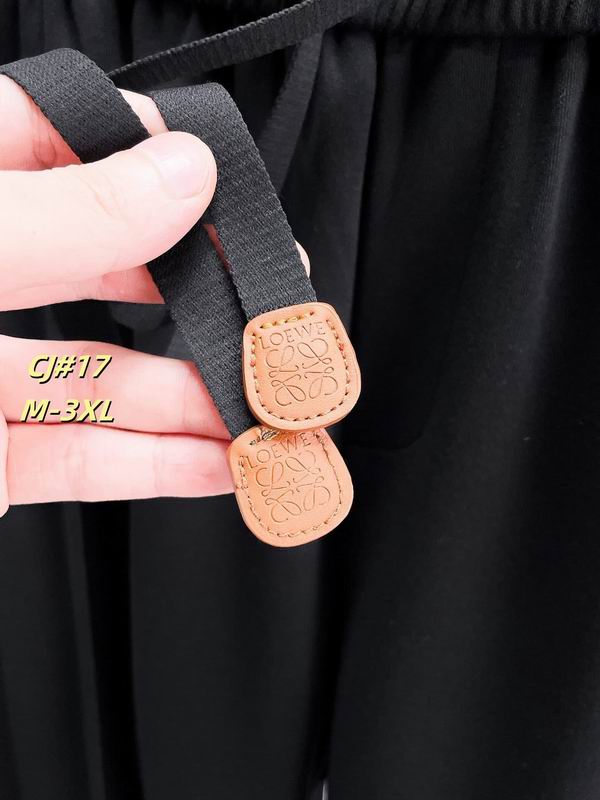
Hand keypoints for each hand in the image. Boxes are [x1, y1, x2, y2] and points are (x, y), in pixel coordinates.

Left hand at [0, 78, 230, 515]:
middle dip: (195, 292)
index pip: (45, 137)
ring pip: (104, 376)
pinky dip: (157, 464)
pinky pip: (84, 456)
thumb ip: (63, 215)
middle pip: (101, 266)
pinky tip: (218, 461)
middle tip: (268, 306)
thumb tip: (179, 173)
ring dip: (194, 397)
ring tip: (266, 403)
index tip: (219, 181)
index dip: (137, 147)